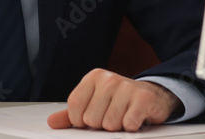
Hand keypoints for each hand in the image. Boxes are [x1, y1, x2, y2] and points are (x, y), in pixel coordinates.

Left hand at [46, 69, 181, 131]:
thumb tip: (52, 122)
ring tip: (123, 116)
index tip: (90, 118)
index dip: (80, 121)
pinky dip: (131, 127)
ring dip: (117, 127)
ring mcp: (127, 87)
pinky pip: (128, 124)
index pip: (74, 107)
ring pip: (109, 124)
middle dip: (101, 124)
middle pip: (91, 119)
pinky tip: (135, 118)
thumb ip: (72, 113)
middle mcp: (109, 79)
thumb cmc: (119, 101)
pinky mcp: (143, 99)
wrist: (152, 96)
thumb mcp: (94, 103)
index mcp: (94, 77)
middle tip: (112, 115)